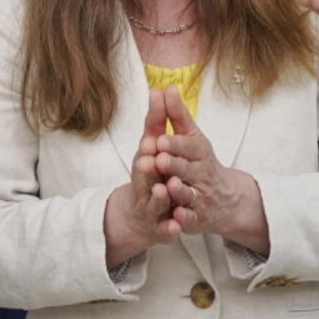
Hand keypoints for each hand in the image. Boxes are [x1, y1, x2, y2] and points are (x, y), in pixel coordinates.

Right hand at [103, 89, 180, 266]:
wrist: (140, 214)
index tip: (155, 140)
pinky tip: (178, 226)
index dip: (150, 148)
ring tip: (165, 190)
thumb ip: (157, 120)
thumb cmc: (150, 171)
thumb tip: (161, 88)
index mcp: (144, 164)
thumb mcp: (153, 145)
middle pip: (146, 179)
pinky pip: (166, 230)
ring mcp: (151, 209)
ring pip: (156, 204)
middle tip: (156, 162)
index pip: (146, 154)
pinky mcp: (161, 228)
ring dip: (159, 198)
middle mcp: (144, 186)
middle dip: (150, 170)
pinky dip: (170, 228)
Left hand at [154, 86, 268, 253]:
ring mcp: (200, 197)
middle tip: (159, 159)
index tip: (160, 139)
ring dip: (178, 191)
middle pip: (186, 169)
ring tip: (167, 186)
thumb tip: (166, 86)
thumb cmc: (199, 161)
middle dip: (173, 165)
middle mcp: (201, 174)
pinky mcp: (196, 218)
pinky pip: (190, 219)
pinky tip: (176, 217)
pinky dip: (184, 219)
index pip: (188, 146)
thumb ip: (176, 115)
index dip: (175, 144)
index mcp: (199, 152)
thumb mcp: (190, 137)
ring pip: (188, 195)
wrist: (225, 199)